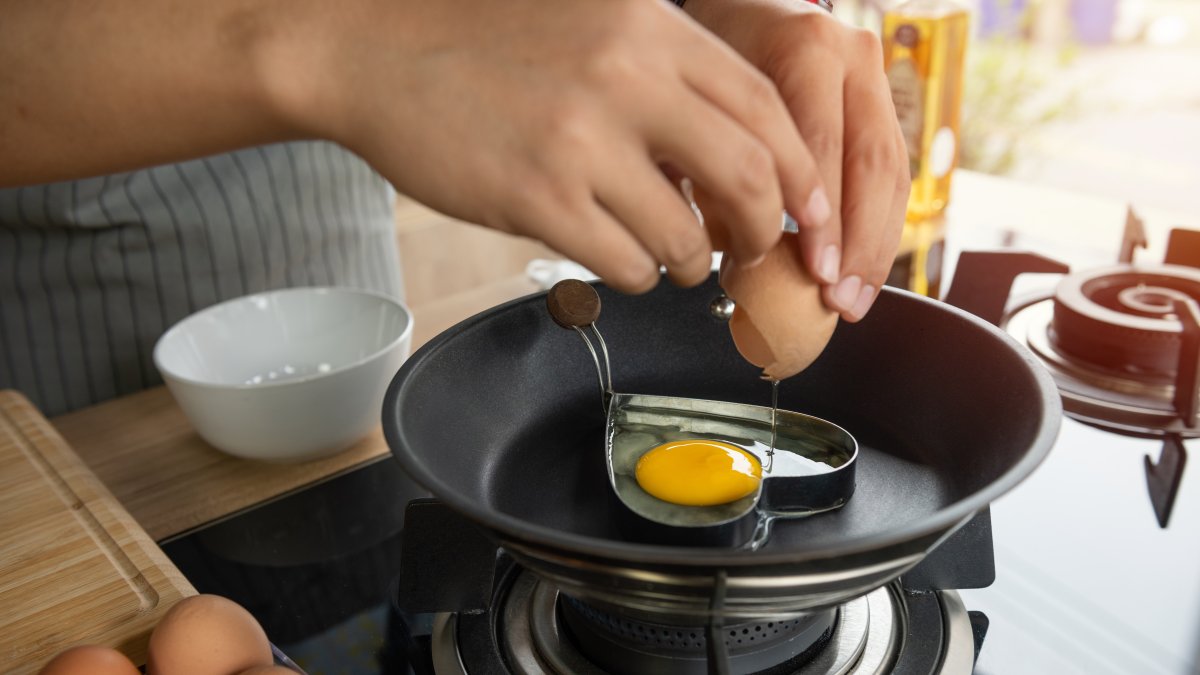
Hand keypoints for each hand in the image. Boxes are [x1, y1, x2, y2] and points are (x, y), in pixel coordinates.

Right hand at [299, 0, 831, 292]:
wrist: (374, 48)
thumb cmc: (484, 40)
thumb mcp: (593, 24)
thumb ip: (666, 74)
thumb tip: (737, 157)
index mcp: (649, 28)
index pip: (765, 105)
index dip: (801, 170)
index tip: (811, 211)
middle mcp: (625, 79)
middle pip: (747, 177)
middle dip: (765, 228)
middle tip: (753, 248)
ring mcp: (579, 142)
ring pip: (685, 237)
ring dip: (691, 260)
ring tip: (670, 253)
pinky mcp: (535, 199)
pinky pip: (623, 263)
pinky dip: (634, 272)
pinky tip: (613, 252)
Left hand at [683, 0, 908, 320]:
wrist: (744, 5)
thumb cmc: (710, 58)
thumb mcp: (702, 102)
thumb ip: (718, 168)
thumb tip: (738, 256)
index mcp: (804, 49)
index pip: (822, 147)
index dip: (823, 219)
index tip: (817, 273)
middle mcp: (852, 57)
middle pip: (870, 165)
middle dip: (859, 245)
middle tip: (841, 301)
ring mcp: (875, 77)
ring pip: (892, 173)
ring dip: (876, 247)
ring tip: (855, 300)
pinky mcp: (884, 103)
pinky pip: (892, 173)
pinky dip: (877, 228)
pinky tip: (861, 272)